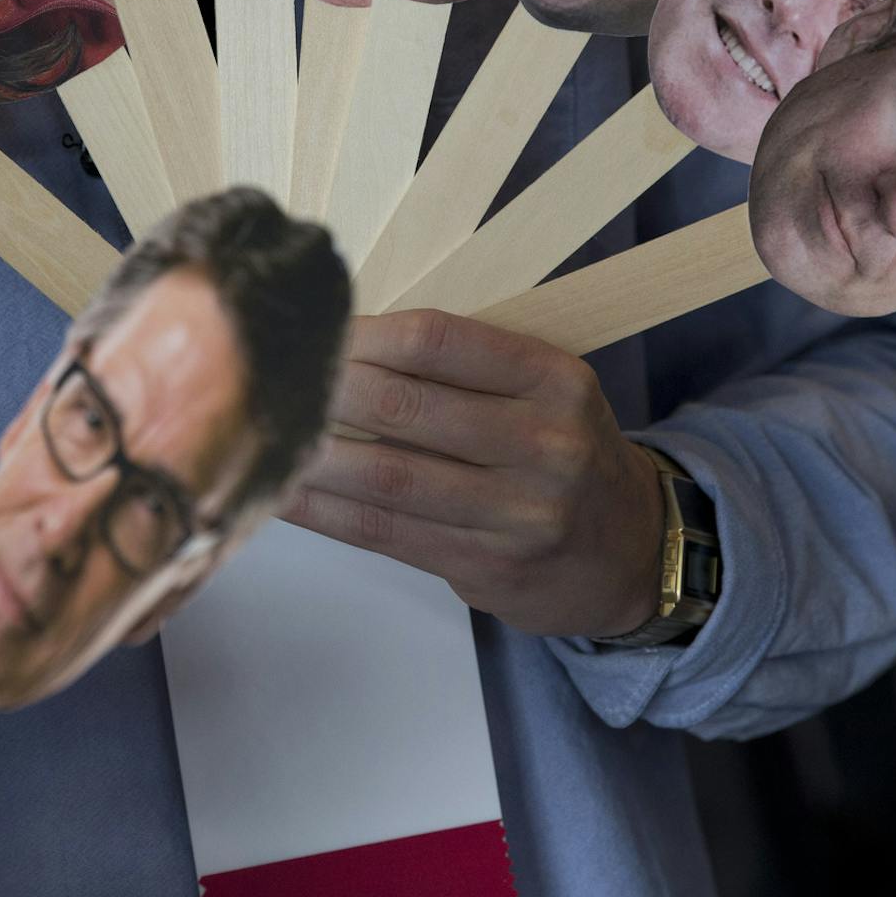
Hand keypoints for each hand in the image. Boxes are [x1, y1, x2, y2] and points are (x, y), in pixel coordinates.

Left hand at [279, 311, 664, 639]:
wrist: (630, 552)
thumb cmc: (567, 453)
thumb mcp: (549, 390)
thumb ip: (471, 367)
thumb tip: (350, 343)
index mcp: (554, 380)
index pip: (440, 340)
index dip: (366, 332)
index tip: (319, 330)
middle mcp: (542, 443)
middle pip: (406, 405)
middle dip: (327, 388)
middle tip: (274, 376)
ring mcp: (515, 513)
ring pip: (388, 476)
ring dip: (313, 454)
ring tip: (265, 432)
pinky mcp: (484, 566)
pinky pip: (385, 532)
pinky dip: (325, 510)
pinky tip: (284, 491)